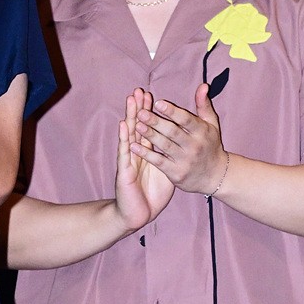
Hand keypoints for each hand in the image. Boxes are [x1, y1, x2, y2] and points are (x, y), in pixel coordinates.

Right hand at [115, 88, 173, 230]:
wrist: (139, 214)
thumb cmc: (152, 193)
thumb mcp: (166, 171)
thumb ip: (170, 154)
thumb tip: (179, 142)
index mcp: (146, 152)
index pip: (147, 127)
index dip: (149, 112)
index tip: (151, 95)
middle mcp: (136, 152)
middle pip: (137, 126)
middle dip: (138, 108)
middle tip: (139, 90)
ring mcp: (129, 160)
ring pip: (129, 134)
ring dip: (130, 116)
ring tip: (130, 100)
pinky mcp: (124, 170)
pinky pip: (125, 152)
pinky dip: (124, 138)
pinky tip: (124, 125)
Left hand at [131, 83, 227, 194]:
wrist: (215, 176)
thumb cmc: (209, 144)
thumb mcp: (211, 124)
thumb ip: (203, 105)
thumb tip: (202, 85)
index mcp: (202, 131)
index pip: (186, 120)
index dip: (172, 111)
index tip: (158, 103)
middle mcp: (194, 146)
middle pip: (173, 132)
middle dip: (156, 122)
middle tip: (140, 112)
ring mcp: (185, 160)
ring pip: (165, 146)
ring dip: (150, 135)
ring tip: (136, 125)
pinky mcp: (176, 173)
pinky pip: (159, 162)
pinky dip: (146, 154)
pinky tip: (133, 146)